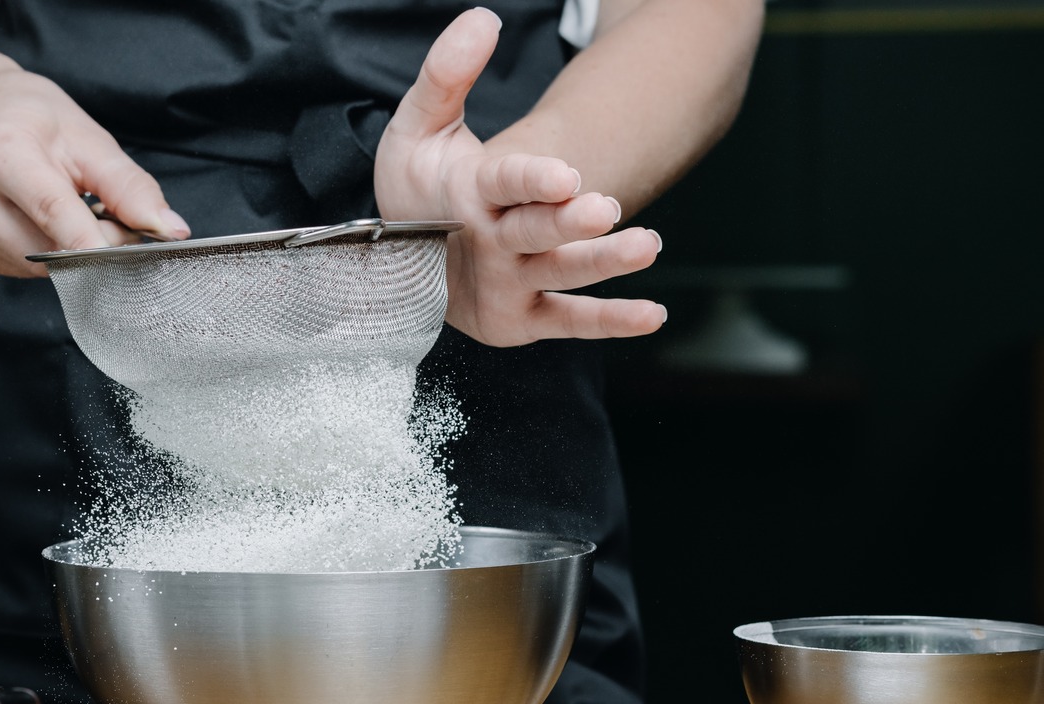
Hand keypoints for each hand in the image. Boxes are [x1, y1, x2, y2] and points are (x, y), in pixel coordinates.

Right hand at [0, 59, 188, 275]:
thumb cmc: (35, 121)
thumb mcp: (89, 139)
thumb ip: (130, 188)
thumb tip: (169, 231)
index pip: (53, 211)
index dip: (96, 242)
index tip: (130, 257)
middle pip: (50, 248)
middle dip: (91, 243)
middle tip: (103, 213)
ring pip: (38, 267)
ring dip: (67, 252)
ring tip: (68, 211)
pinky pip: (21, 269)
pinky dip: (42, 253)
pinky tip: (37, 222)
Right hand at [374, 8, 665, 346]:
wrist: (401, 265)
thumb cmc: (416, 191)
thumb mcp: (417, 129)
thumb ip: (446, 73)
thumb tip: (483, 19)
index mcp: (464, 196)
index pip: (501, 184)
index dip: (531, 180)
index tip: (565, 174)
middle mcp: (486, 245)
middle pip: (532, 232)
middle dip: (568, 223)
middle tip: (606, 207)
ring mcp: (505, 285)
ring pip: (557, 275)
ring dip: (602, 264)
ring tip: (646, 245)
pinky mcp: (522, 319)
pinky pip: (569, 323)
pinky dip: (610, 321)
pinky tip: (654, 313)